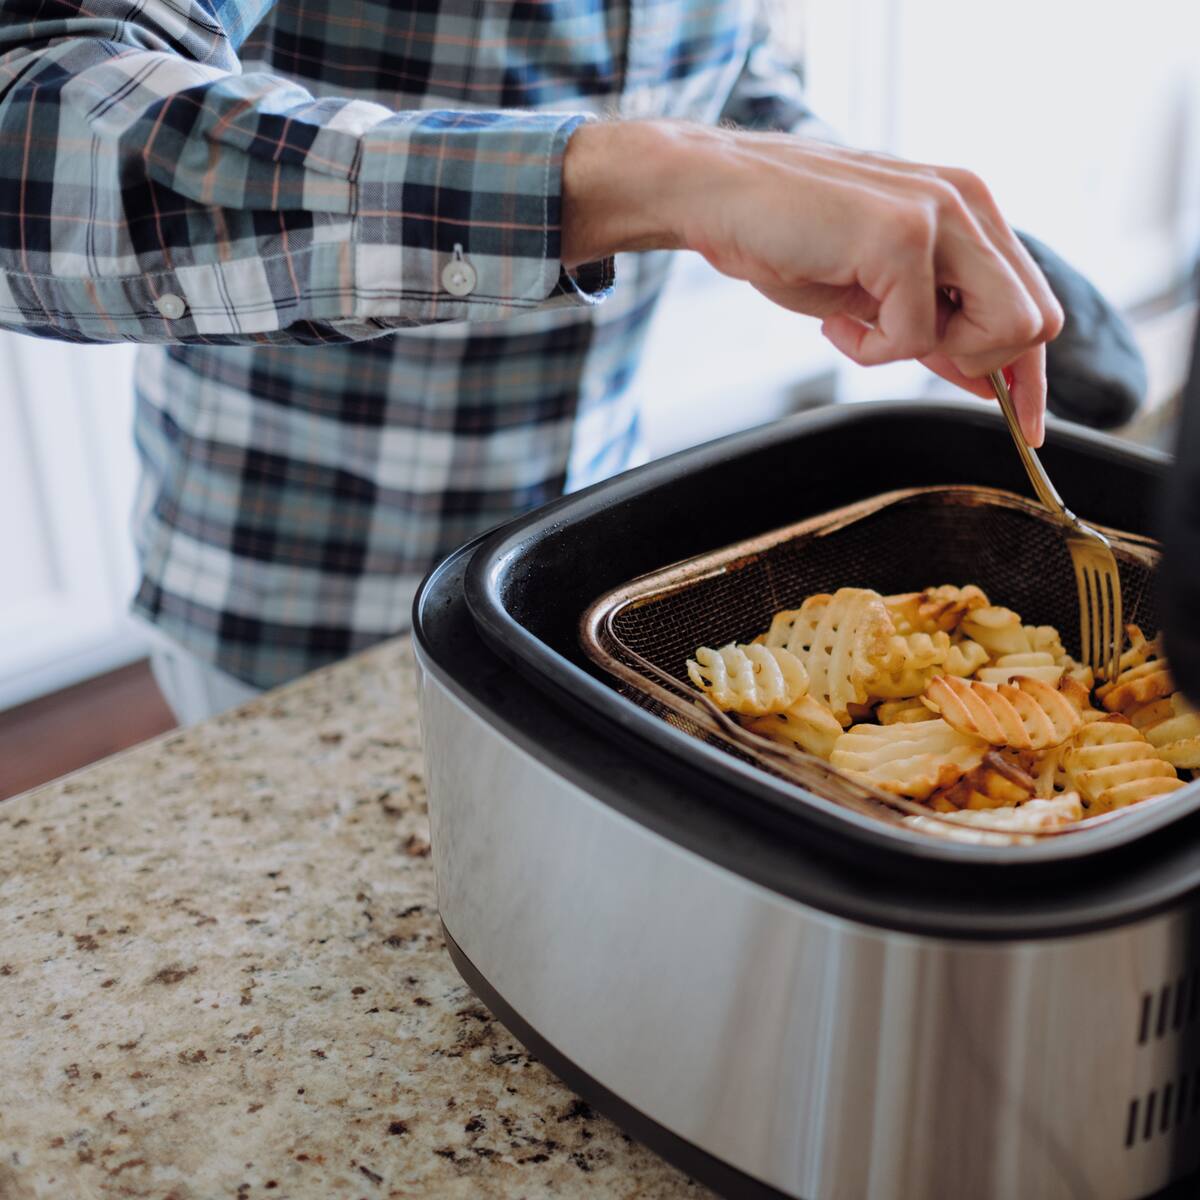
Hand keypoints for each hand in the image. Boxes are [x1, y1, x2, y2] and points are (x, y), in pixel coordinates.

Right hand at [562, 122, 1062, 445]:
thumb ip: (936, 324)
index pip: (1033, 302)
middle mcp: (968, 202)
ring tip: (866, 328)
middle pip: (1035, 322)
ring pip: (1001, 329)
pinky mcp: (902, 235)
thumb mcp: (875, 291)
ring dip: (931, 352)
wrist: (717, 196)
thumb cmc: (786, 239)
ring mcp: (940, 213)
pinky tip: (835, 321)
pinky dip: (870, 350)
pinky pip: (917, 336)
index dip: (1030, 376)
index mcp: (968, 210)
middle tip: (904, 349)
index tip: (1026, 426)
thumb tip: (987, 380)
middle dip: (976, 364)